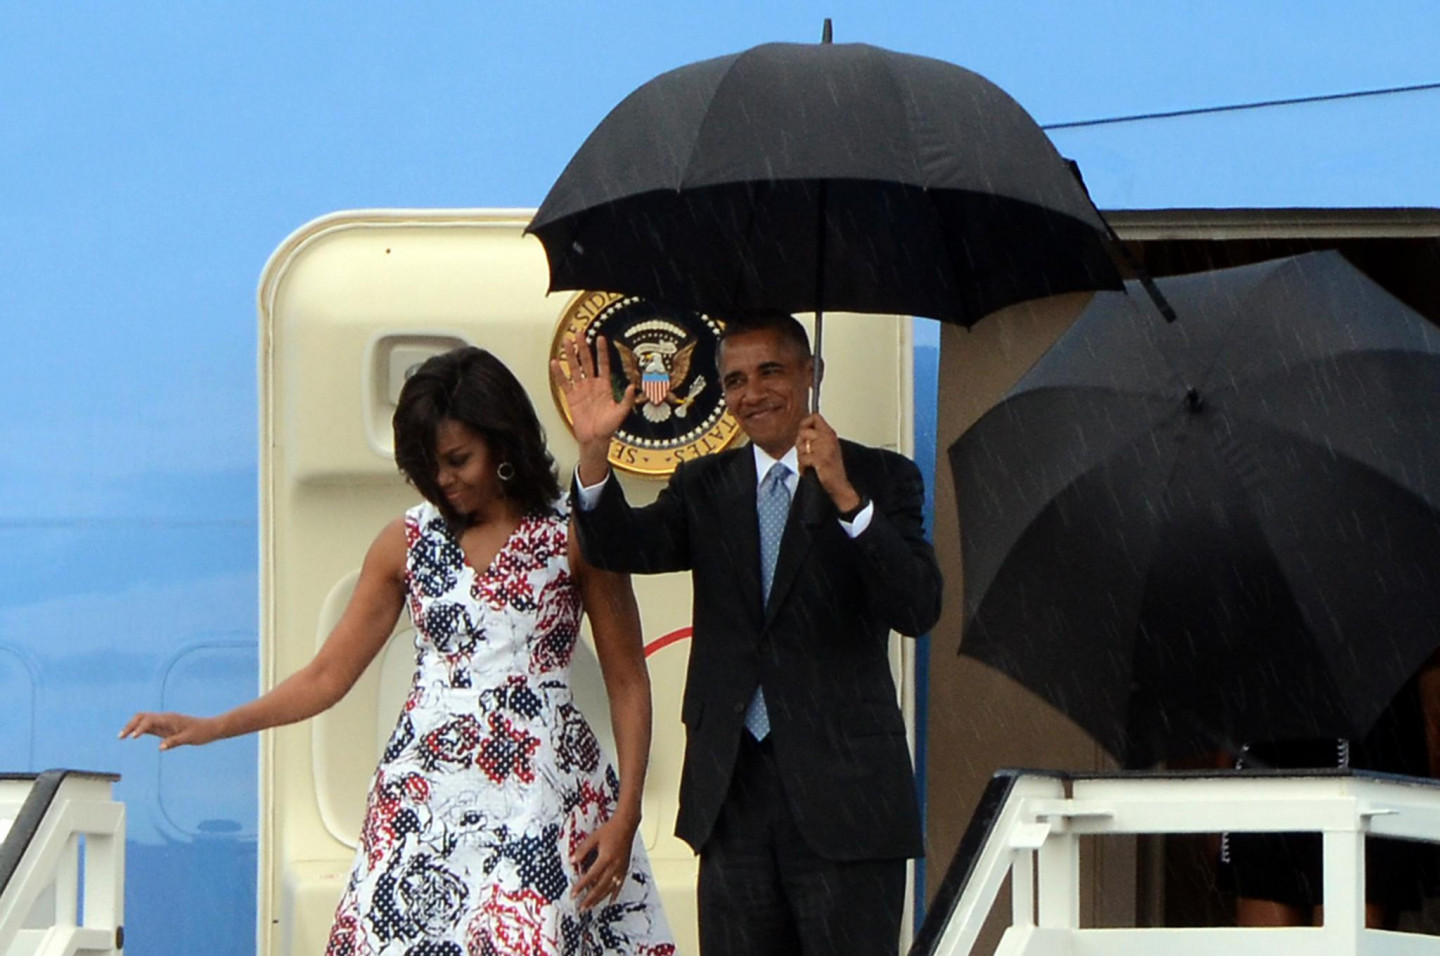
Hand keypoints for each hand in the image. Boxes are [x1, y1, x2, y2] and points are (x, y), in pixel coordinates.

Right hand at [118, 712, 218, 749]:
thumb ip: (174, 742)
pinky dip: (139, 729)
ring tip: (122, 736)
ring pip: (144, 720)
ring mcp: (164, 722)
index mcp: (170, 719)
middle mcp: (165, 718)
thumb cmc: (202, 732)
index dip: (139, 728)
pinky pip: (149, 725)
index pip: (149, 720)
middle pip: (142, 717)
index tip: (133, 737)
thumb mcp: (189, 738)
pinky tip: (133, 736)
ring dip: (132, 726)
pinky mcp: (165, 726)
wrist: (211, 728)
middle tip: (120, 737)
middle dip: (130, 725)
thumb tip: (160, 747)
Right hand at [550, 335, 635, 482]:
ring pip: (575, 368)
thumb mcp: (621, 413)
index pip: (603, 364)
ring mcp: (581, 390)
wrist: (595, 439)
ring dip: (571, 355)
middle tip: (579, 333)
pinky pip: (564, 383)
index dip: (602, 351)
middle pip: (587, 361)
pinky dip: (559, 373)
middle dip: (583, 347)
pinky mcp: (571, 397)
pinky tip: (555, 363)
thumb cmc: (608, 427)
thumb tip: (632, 387)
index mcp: (605, 386)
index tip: (601, 338)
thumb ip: (626, 400)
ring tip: (566, 342)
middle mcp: (592, 385)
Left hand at [569, 811, 637, 910]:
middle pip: (600, 886)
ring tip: (591, 906)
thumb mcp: (593, 837)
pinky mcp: (625, 868)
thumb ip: (582, 849)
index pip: (590, 876)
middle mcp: (614, 865)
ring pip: (609, 888)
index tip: (573, 894)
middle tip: (581, 907)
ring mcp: (621, 868)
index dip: (581, 886)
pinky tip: (611, 901)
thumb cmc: (611, 829)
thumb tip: (572, 860)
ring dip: (599, 898)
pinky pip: (620, 885)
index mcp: (606, 858)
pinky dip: (614, 894)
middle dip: (590, 898)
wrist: (626, 824)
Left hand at [797, 414, 860, 511]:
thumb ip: (817, 437)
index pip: (815, 417)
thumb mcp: (827, 447)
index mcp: (830, 433)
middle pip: (803, 430)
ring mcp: (825, 448)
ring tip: (806, 462)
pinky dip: (802, 466)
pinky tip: (807, 470)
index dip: (805, 423)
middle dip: (799, 442)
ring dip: (800, 455)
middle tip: (804, 452)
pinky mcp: (820, 459)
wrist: (840, 484)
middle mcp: (828, 438)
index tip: (803, 433)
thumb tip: (801, 431)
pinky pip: (803, 458)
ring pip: (801, 444)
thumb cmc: (832, 468)